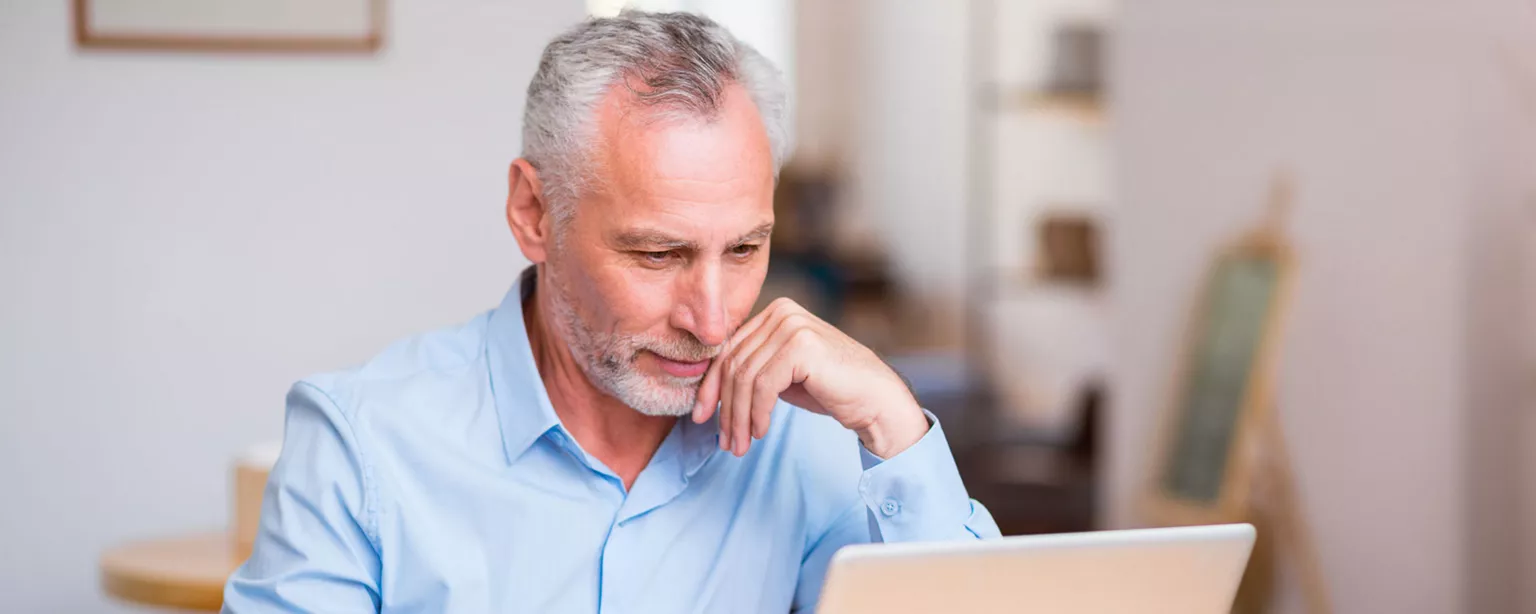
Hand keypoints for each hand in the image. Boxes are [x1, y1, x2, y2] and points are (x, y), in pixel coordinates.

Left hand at [690, 298, 928, 458]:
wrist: (876, 400)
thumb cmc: (830, 389)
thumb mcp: (781, 375)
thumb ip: (752, 370)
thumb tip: (709, 389)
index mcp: (775, 312)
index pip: (729, 350)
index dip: (711, 387)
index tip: (702, 418)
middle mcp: (782, 312)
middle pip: (734, 364)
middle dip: (725, 408)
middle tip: (726, 441)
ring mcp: (792, 325)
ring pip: (745, 378)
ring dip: (739, 418)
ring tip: (740, 444)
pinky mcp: (801, 346)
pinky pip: (763, 386)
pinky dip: (757, 413)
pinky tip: (761, 431)